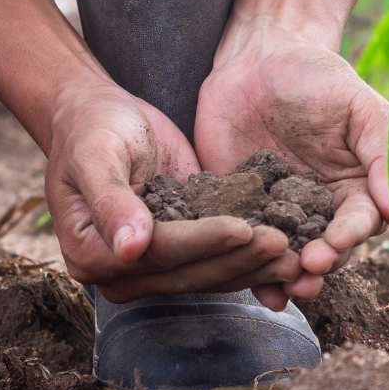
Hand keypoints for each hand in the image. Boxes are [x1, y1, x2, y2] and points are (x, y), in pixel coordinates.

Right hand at [45, 76, 301, 301]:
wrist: (100, 116)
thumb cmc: (93, 129)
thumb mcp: (96, 155)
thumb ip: (112, 201)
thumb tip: (130, 248)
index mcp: (93, 253)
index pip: (160, 253)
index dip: (203, 241)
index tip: (243, 228)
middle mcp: (126, 270)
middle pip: (192, 272)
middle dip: (240, 258)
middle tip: (284, 244)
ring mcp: (157, 265)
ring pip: (212, 273)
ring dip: (255, 265)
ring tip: (295, 254)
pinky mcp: (185, 249)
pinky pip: (222, 259)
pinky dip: (254, 256)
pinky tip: (290, 248)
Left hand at [195, 22, 388, 307]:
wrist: (257, 58)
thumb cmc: (318, 76)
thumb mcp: (359, 105)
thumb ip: (382, 152)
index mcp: (355, 185)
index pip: (360, 221)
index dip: (351, 236)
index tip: (337, 243)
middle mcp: (320, 207)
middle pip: (327, 249)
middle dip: (320, 264)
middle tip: (308, 269)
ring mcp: (279, 212)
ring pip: (288, 256)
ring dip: (288, 276)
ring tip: (284, 287)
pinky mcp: (239, 210)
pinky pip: (245, 245)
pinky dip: (249, 270)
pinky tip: (255, 291)